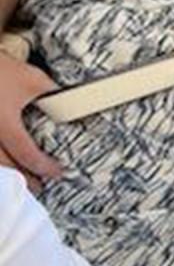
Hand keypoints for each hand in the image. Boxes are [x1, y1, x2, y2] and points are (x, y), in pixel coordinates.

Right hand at [0, 53, 60, 189]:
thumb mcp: (32, 79)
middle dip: (23, 179)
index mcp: (4, 124)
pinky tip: (4, 163)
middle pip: (6, 167)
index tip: (58, 172)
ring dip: (8, 172)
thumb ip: (54, 95)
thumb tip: (75, 106)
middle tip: (39, 186)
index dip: (45, 168)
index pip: (27, 155)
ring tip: (20, 180)